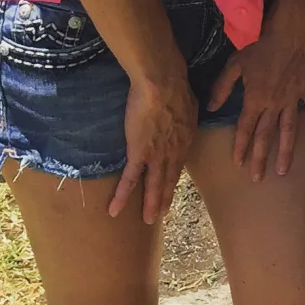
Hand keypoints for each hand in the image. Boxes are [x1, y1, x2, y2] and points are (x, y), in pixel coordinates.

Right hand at [109, 66, 195, 223]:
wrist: (163, 83)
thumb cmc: (176, 85)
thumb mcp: (190, 102)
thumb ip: (186, 113)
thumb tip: (186, 113)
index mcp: (186, 138)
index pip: (178, 163)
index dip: (174, 177)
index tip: (171, 189)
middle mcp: (175, 151)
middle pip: (169, 179)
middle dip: (164, 198)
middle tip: (160, 215)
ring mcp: (157, 154)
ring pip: (153, 184)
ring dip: (150, 204)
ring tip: (148, 221)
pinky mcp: (139, 153)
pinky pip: (130, 179)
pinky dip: (122, 196)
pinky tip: (115, 210)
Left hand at [206, 0, 304, 179]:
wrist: (287, 32)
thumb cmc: (259, 46)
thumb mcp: (234, 64)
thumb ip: (222, 87)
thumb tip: (211, 107)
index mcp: (255, 98)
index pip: (246, 128)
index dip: (241, 147)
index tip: (239, 165)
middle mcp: (273, 103)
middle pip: (266, 135)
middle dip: (260, 158)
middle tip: (258, 179)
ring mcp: (292, 98)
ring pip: (288, 129)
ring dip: (286, 151)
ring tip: (283, 171)